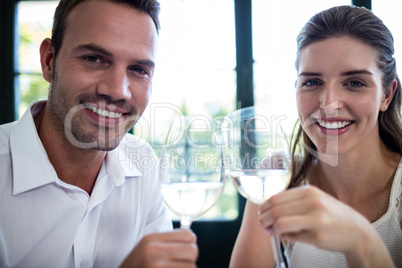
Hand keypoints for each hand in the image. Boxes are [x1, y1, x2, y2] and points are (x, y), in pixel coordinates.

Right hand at [120, 229, 197, 267]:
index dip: (190, 243)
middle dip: (190, 259)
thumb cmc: (136, 267)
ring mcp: (156, 267)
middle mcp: (153, 251)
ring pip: (191, 267)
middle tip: (179, 263)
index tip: (185, 250)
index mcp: (151, 240)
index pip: (188, 235)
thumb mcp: (146, 249)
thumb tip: (192, 238)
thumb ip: (166, 242)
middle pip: (193, 250)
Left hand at [259, 186, 393, 266]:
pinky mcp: (317, 237)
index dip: (265, 207)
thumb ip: (293, 202)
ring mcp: (316, 220)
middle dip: (265, 219)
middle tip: (263, 224)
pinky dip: (284, 236)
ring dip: (272, 228)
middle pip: (276, 210)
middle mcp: (313, 203)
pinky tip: (286, 235)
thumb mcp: (315, 200)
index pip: (277, 197)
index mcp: (309, 191)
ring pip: (281, 223)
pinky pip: (292, 236)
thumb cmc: (333, 215)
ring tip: (271, 231)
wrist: (357, 231)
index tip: (262, 213)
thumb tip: (269, 210)